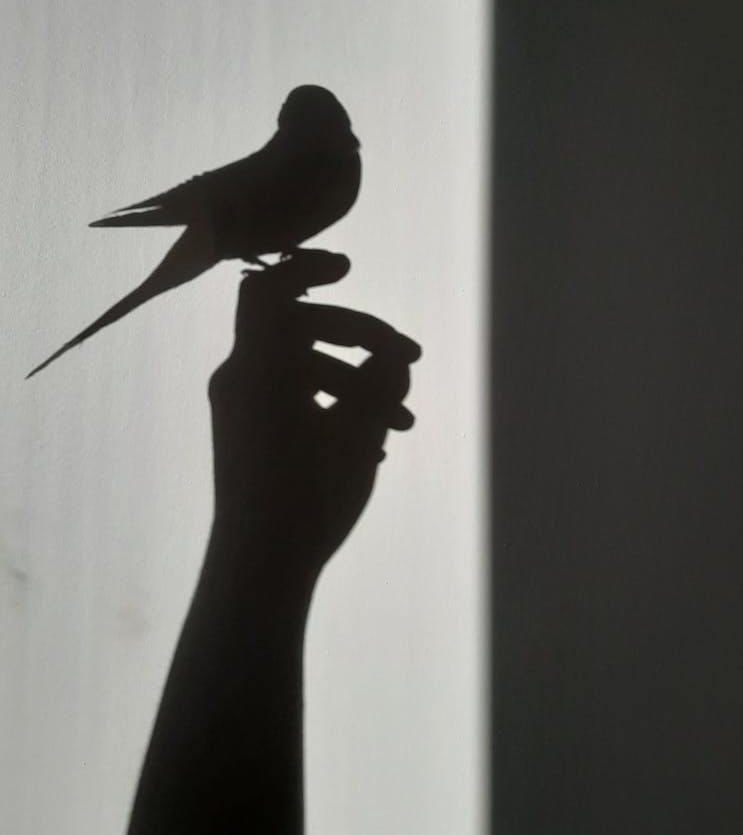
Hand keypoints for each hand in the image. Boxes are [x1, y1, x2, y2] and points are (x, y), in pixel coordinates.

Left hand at [208, 249, 420, 583]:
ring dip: (355, 381)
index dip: (307, 267)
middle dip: (361, 338)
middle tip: (410, 361)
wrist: (259, 567)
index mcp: (257, 365)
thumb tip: (390, 355)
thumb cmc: (308, 497)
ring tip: (404, 424)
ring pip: (303, 368)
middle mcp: (240, 377)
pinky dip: (331, 404)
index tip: (350, 269)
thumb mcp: (359, 434)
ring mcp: (240, 408)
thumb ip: (380, 380)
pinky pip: (290, 398)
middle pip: (302, 327)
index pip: (269, 288)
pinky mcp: (248, 435)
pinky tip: (373, 445)